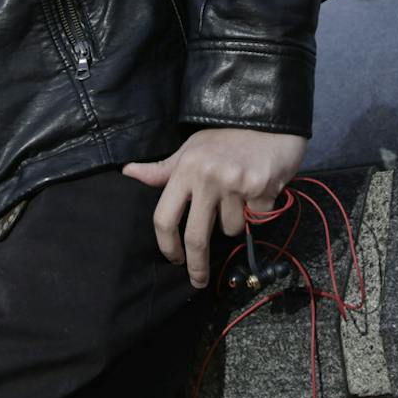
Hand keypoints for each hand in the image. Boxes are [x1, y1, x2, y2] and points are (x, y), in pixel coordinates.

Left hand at [124, 128, 308, 288]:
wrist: (268, 117)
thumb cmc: (225, 136)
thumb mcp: (191, 149)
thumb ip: (163, 170)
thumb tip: (128, 172)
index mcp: (185, 169)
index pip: (164, 217)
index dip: (167, 245)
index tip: (174, 260)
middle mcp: (208, 177)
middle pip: (196, 236)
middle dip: (197, 265)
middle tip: (198, 280)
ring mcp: (236, 183)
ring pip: (231, 229)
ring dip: (236, 221)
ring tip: (241, 196)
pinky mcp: (261, 188)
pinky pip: (256, 218)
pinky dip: (259, 210)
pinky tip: (260, 189)